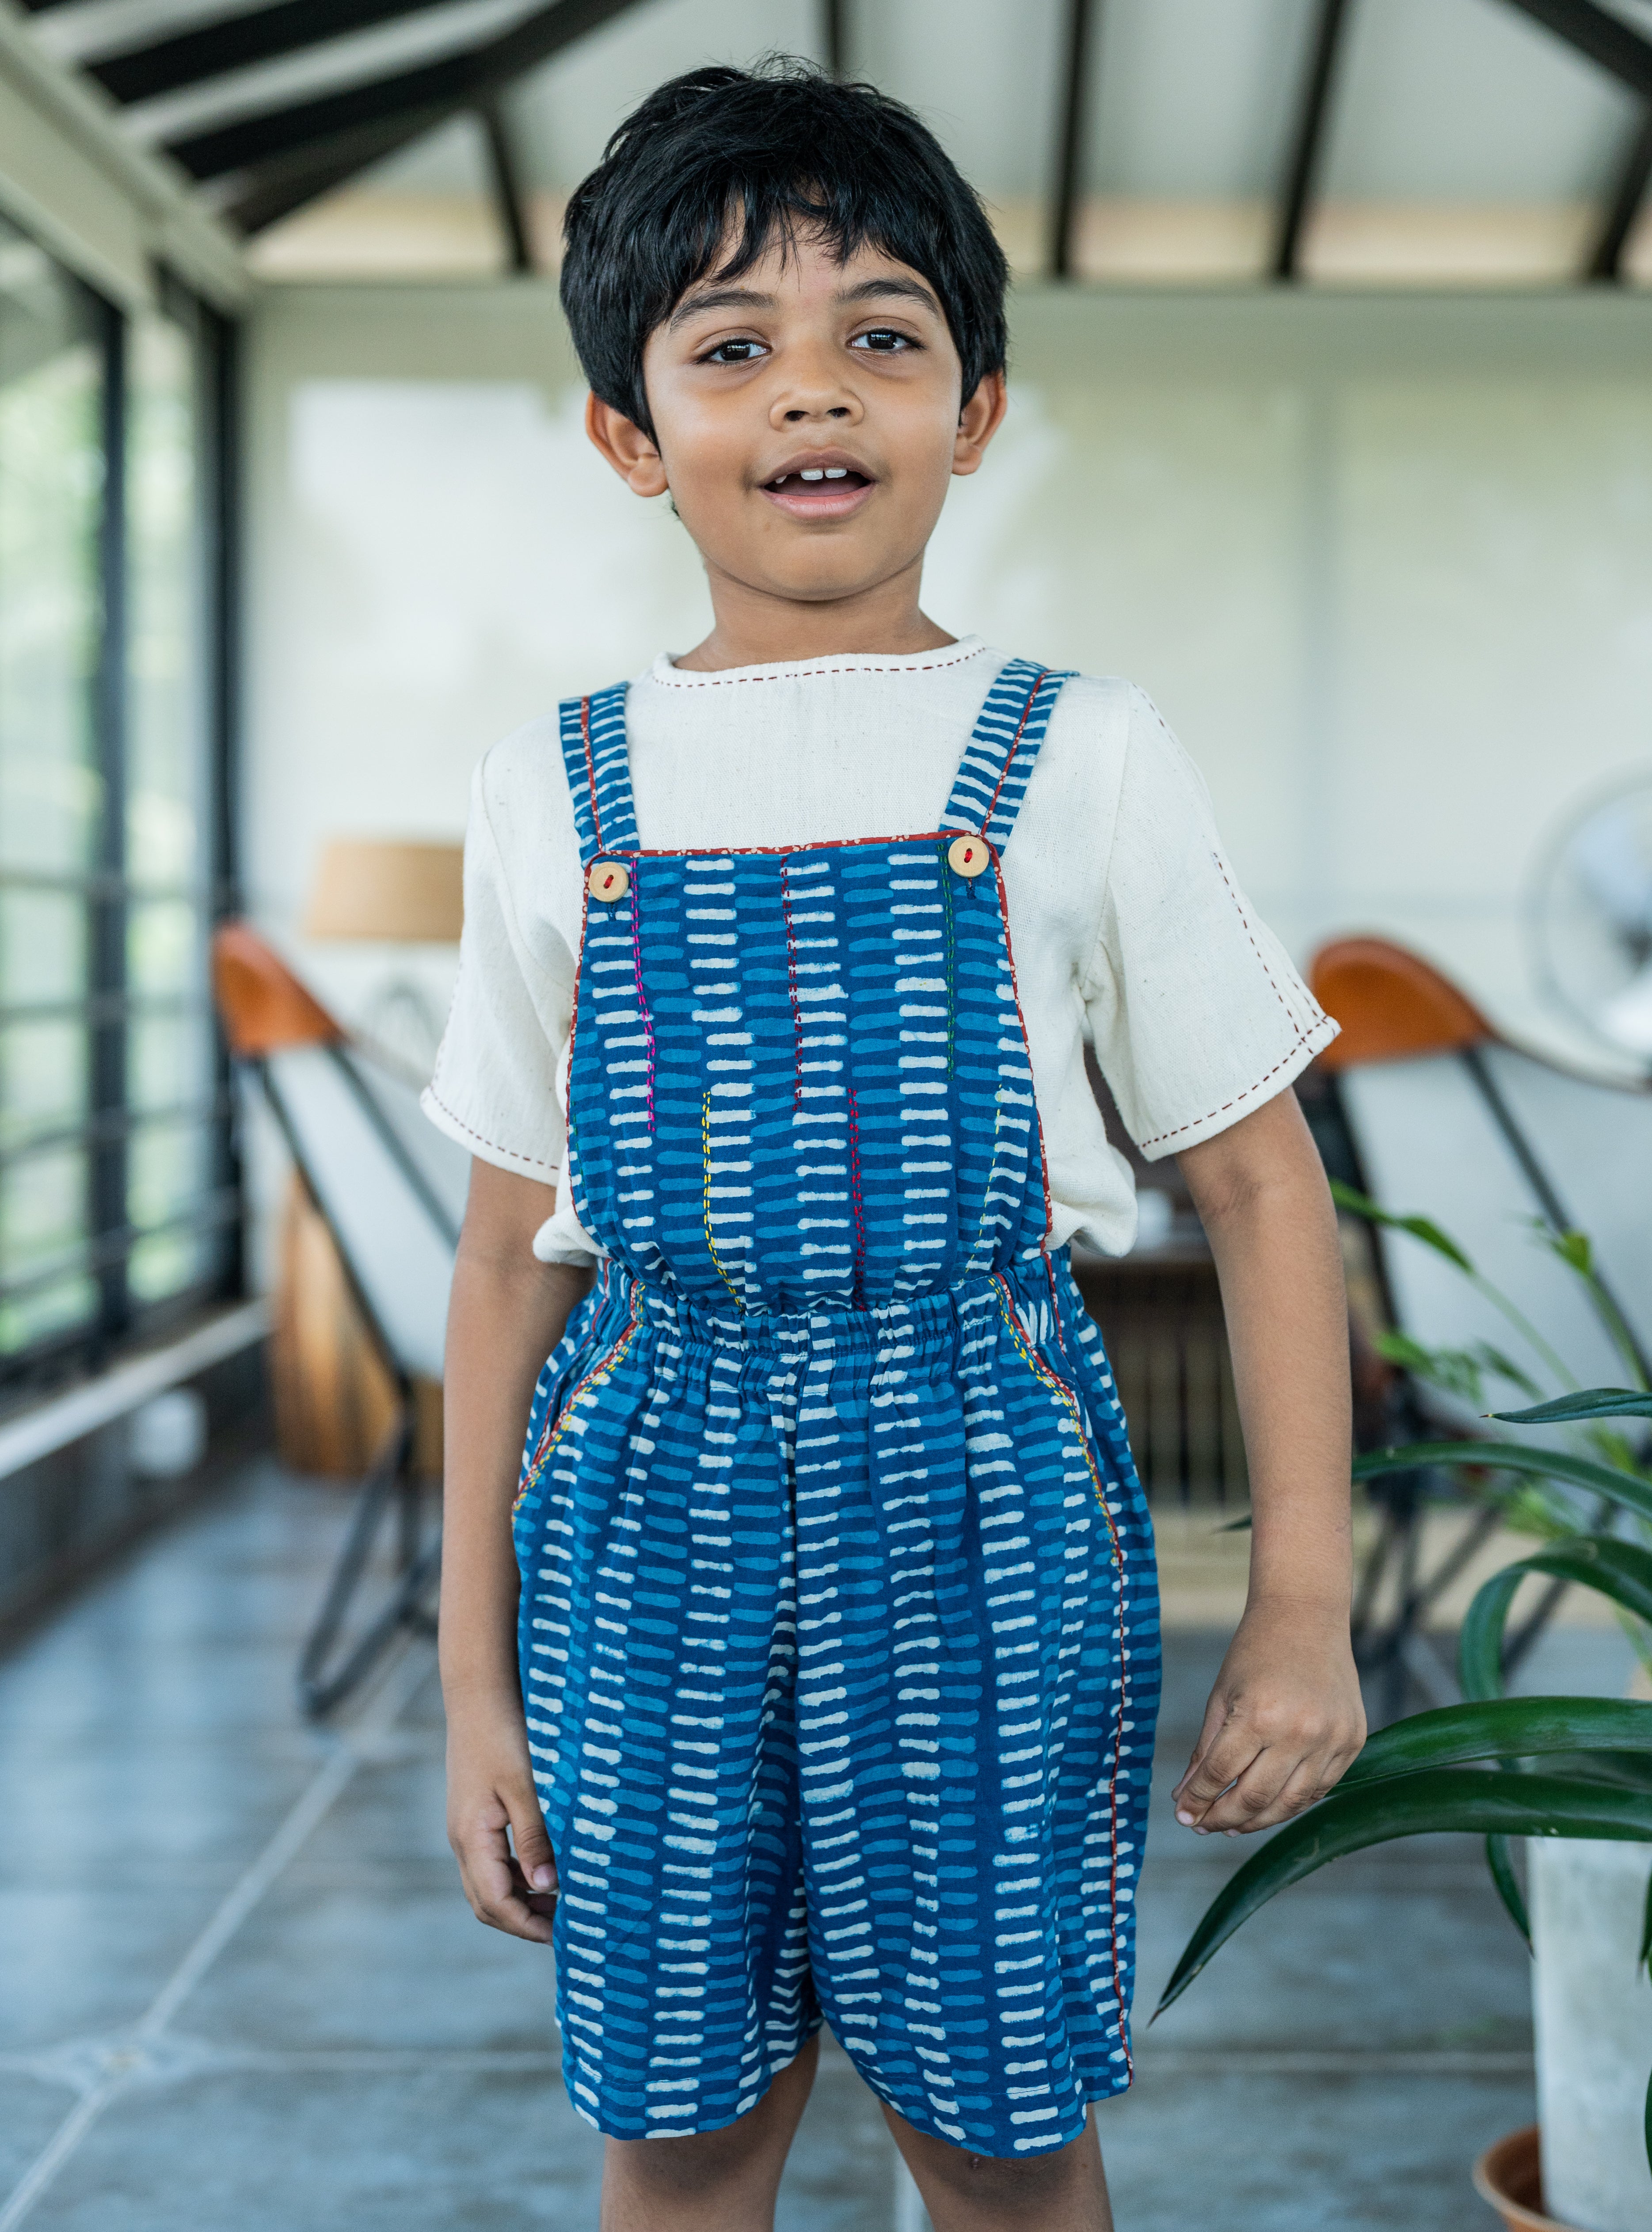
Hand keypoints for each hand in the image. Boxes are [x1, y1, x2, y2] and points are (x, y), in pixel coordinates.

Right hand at [446, 1696, 558, 1941]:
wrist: (479, 1697)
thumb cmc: (503, 1736)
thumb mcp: (525, 1787)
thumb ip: (534, 1839)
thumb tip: (548, 1888)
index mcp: (471, 1838)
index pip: (495, 1903)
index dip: (528, 1925)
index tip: (564, 1934)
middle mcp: (463, 1841)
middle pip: (487, 1903)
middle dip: (524, 1922)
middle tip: (567, 1927)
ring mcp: (467, 1831)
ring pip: (489, 1886)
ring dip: (521, 1902)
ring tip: (563, 1903)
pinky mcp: (475, 1819)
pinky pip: (492, 1864)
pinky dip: (517, 1878)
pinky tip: (546, 1871)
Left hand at [1172, 1603, 1365, 1835]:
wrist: (1306, 1616)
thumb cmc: (1255, 1652)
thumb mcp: (1221, 1696)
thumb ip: (1205, 1749)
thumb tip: (1185, 1797)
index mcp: (1259, 1716)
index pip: (1221, 1774)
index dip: (1198, 1799)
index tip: (1182, 1814)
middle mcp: (1300, 1733)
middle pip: (1255, 1798)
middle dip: (1223, 1818)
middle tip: (1203, 1825)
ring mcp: (1332, 1740)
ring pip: (1291, 1803)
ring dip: (1258, 1821)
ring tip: (1233, 1825)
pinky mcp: (1352, 1741)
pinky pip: (1321, 1788)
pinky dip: (1293, 1802)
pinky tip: (1270, 1806)